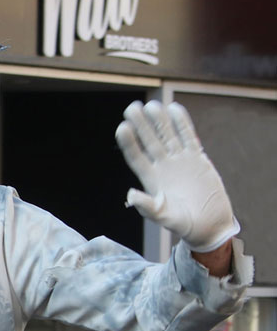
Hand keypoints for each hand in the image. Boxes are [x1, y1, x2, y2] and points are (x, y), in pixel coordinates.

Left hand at [115, 101, 238, 251]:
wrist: (209, 225)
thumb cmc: (184, 224)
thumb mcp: (165, 217)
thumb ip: (148, 207)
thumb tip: (130, 195)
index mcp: (151, 180)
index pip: (136, 157)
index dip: (129, 143)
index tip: (122, 128)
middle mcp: (162, 167)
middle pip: (149, 141)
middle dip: (141, 125)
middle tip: (131, 108)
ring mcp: (179, 161)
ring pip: (167, 135)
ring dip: (159, 121)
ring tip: (151, 105)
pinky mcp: (198, 158)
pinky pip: (188, 137)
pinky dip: (182, 124)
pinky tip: (174, 109)